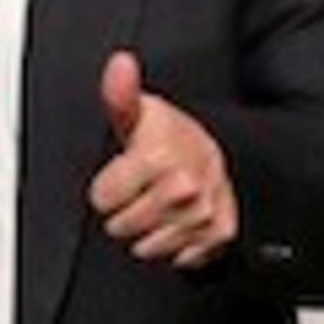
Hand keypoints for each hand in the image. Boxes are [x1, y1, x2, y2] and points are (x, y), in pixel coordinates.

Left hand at [91, 51, 239, 269]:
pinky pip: (180, 259)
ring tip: (158, 207)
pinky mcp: (220, 234)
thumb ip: (120, 94)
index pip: (103, 199)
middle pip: (123, 227)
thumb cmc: (169, 137)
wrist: (214, 155)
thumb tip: (119, 64)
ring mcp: (204, 213)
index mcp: (160, 156)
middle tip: (139, 193)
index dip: (106, 189)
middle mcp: (186, 187)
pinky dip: (176, 246)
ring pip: (148, 248)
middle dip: (124, 213)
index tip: (122, 175)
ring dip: (148, 232)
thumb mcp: (138, 114)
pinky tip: (178, 223)